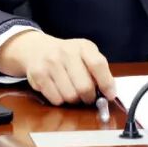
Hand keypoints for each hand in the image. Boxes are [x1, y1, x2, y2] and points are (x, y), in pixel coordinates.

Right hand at [0, 29, 115, 105]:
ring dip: (74, 100)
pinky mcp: (38, 75)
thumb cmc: (68, 56)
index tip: (110, 95)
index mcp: (83, 46)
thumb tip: (109, 92)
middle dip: (89, 97)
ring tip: (72, 91)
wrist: (37, 49)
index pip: (98, 64)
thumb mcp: (86, 54)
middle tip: (88, 97)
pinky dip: (60, 100)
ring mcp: (51, 63)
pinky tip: (59, 90)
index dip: (106, 83)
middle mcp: (66, 52)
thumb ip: (98, 70)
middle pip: (84, 87)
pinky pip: (56, 99)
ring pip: (70, 96)